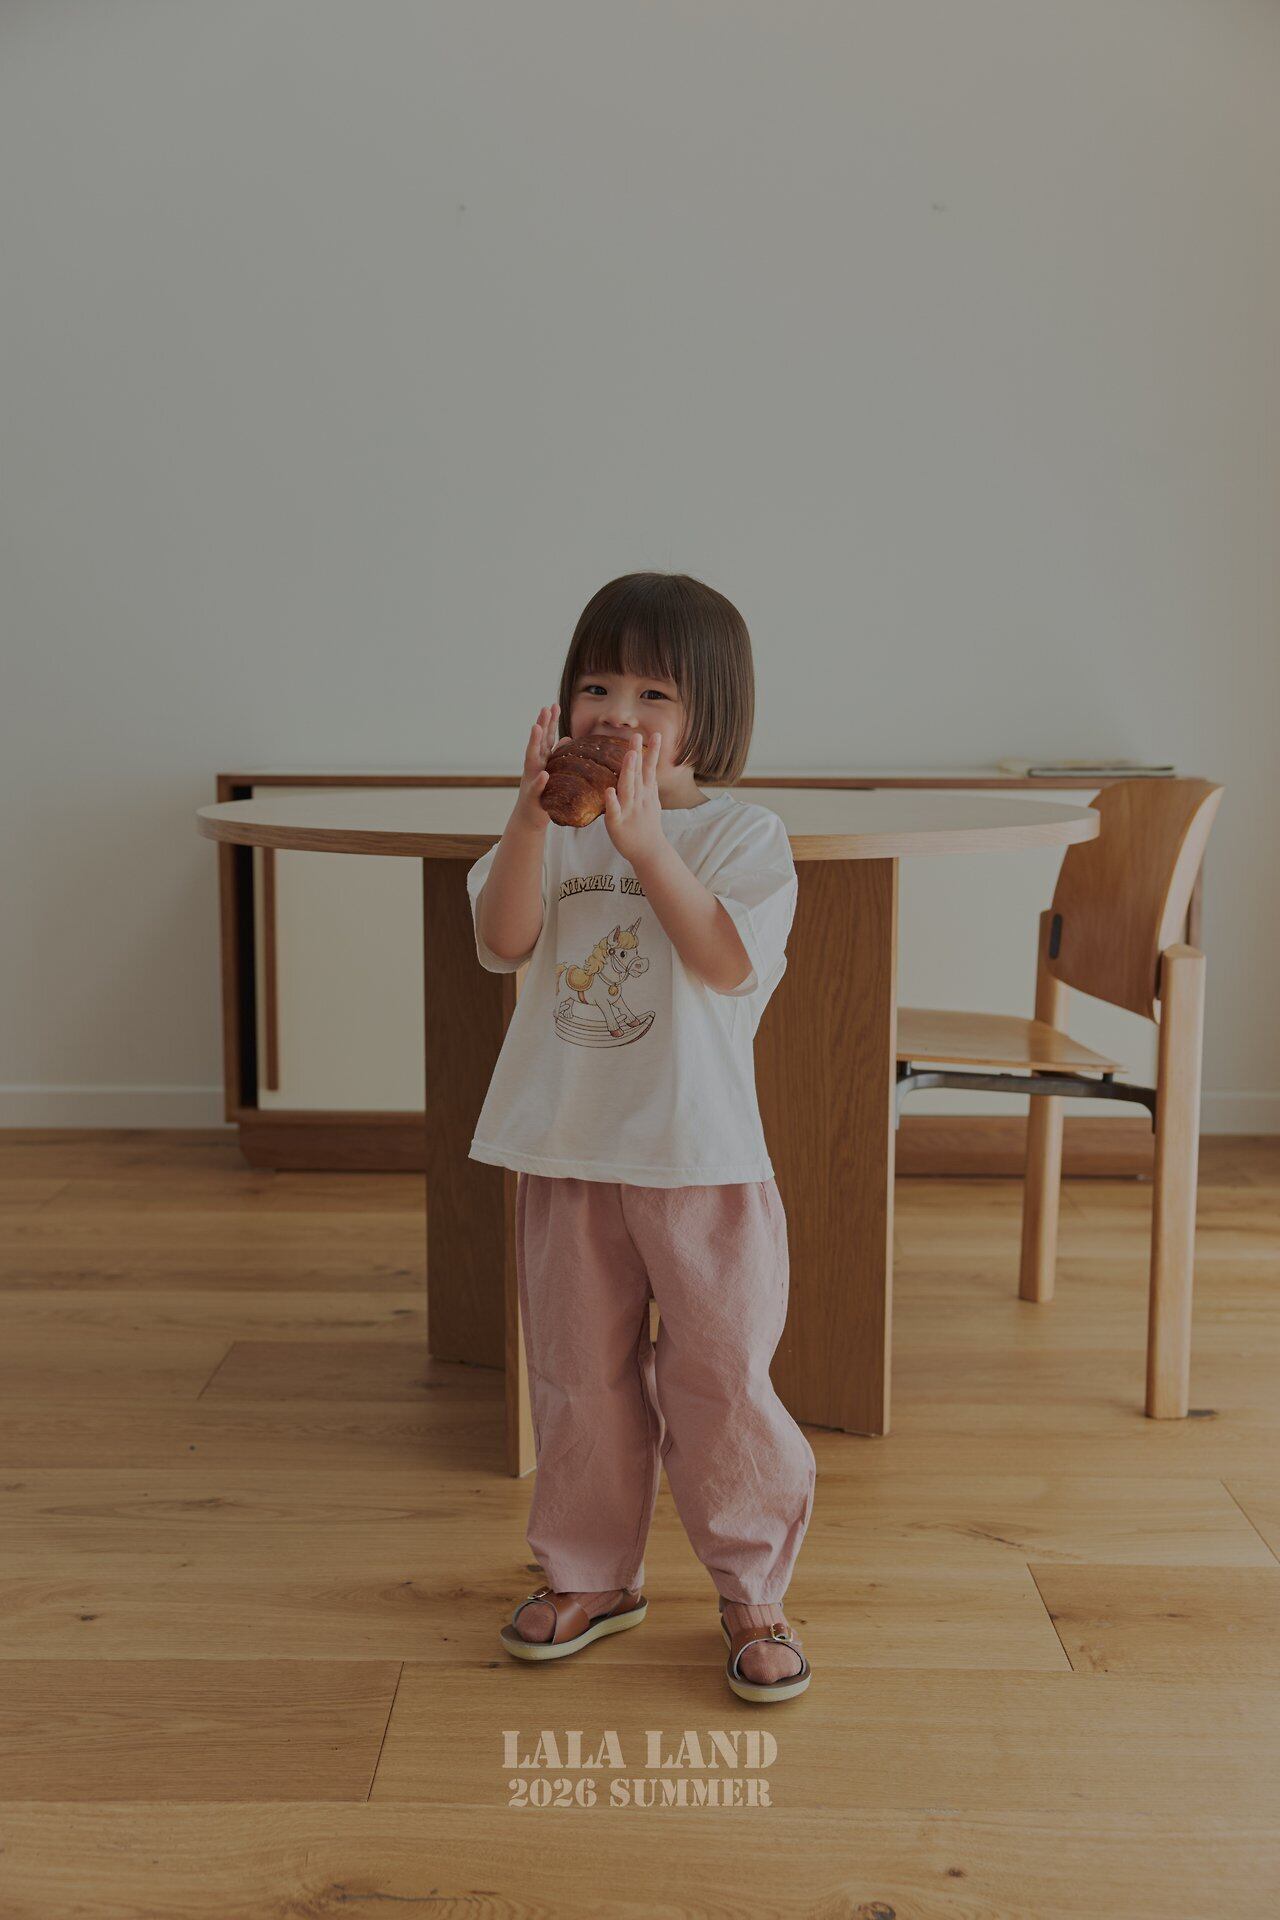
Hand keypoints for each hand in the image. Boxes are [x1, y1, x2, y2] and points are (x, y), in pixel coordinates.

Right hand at [514, 702, 559, 830]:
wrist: (529, 818)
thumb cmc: (543, 794)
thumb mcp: (552, 772)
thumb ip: (557, 756)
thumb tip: (566, 739)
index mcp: (541, 761)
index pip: (546, 738)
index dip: (549, 722)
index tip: (554, 706)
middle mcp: (534, 766)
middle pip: (538, 742)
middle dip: (541, 725)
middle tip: (545, 708)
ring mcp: (531, 779)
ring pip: (531, 758)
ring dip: (534, 743)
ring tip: (537, 728)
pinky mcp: (532, 796)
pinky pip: (536, 787)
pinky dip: (540, 780)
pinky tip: (544, 773)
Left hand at [603, 729, 665, 864]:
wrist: (649, 852)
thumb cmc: (648, 826)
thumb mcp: (652, 802)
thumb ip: (647, 784)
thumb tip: (647, 766)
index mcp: (646, 793)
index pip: (649, 769)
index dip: (652, 752)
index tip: (656, 734)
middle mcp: (639, 798)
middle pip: (638, 774)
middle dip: (637, 755)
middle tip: (636, 737)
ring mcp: (629, 810)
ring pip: (628, 788)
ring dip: (628, 771)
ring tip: (629, 755)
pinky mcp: (617, 823)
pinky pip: (614, 811)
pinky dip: (612, 801)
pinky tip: (609, 791)